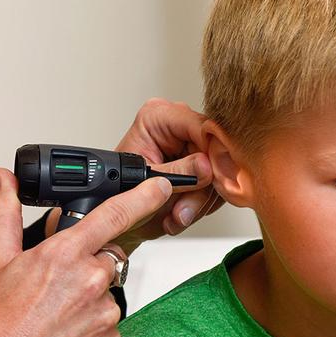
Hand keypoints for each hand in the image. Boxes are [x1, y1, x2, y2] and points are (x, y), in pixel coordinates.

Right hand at [0, 168, 171, 336]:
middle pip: (108, 255)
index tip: (160, 186)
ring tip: (54, 313)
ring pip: (108, 289)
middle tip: (55, 283)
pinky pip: (109, 320)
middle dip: (88, 261)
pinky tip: (64, 330)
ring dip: (89, 295)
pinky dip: (92, 322)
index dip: (144, 196)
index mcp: (64, 255)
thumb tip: (3, 181)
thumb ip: (5, 213)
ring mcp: (103, 314)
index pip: (115, 214)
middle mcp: (90, 281)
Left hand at [44, 98, 220, 252]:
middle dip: (202, 187)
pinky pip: (218, 186)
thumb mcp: (144, 182)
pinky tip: (179, 212)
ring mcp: (190, 145)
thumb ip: (178, 173)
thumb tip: (205, 165)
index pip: (202, 127)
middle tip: (183, 210)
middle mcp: (177, 126)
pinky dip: (201, 206)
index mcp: (158, 117)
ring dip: (199, 202)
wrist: (115, 220)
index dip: (216, 152)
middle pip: (214, 152)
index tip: (220, 176)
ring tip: (175, 215)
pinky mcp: (200, 166)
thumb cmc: (118, 195)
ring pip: (219, 173)